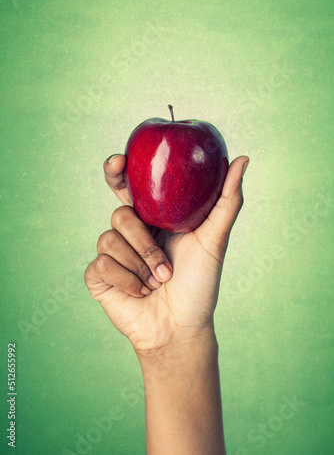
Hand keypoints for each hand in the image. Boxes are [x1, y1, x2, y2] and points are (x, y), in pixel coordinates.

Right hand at [85, 154, 248, 354]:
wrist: (182, 327)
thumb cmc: (200, 283)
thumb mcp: (215, 239)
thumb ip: (227, 199)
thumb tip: (242, 158)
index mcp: (152, 219)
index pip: (129, 187)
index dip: (118, 171)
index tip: (120, 160)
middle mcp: (131, 233)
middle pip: (120, 212)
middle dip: (137, 229)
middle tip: (144, 226)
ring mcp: (113, 255)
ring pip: (111, 238)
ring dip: (143, 262)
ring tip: (160, 279)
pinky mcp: (100, 276)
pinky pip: (102, 264)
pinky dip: (127, 280)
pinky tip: (140, 292)